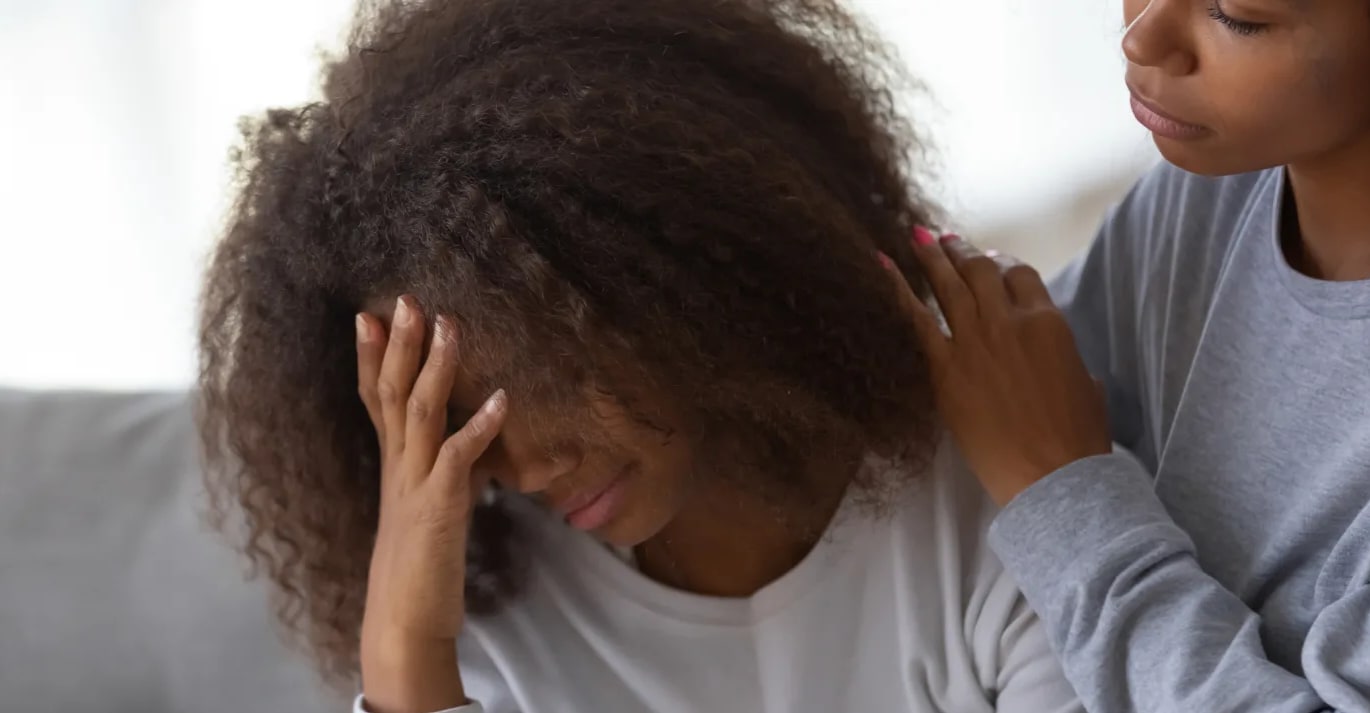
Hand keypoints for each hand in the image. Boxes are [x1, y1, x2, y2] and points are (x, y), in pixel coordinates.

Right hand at [356, 296, 508, 712]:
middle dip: (398, 343)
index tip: (369, 314)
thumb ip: (438, 473)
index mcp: (393, 465)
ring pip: (419, 413)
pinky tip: (502, 400)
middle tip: (406, 297)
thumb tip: (461, 449)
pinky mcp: (438, 508)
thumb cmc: (419, 567)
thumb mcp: (426, 509)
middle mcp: (398, 467)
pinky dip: (479, 426)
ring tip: (451, 324)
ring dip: (436, 367)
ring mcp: (415, 485)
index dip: (370, 356)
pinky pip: (458, 458)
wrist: (403, 621)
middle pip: (391, 393)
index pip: (375, 399)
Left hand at [888, 229, 1110, 505]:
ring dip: (933, 257)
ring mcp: (974, 343)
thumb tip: (1057, 358)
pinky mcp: (945, 370)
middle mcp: (1008, 323)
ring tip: (918, 237)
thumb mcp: (1086, 384)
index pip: (1019, 275)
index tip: (990, 259)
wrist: (1052, 475)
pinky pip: (915, 319)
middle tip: (945, 239)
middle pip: (980, 272)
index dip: (1002, 263)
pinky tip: (881, 263)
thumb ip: (1065, 358)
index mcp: (1048, 323)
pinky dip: (896, 288)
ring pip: (949, 286)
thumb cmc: (1078, 439)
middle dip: (962, 252)